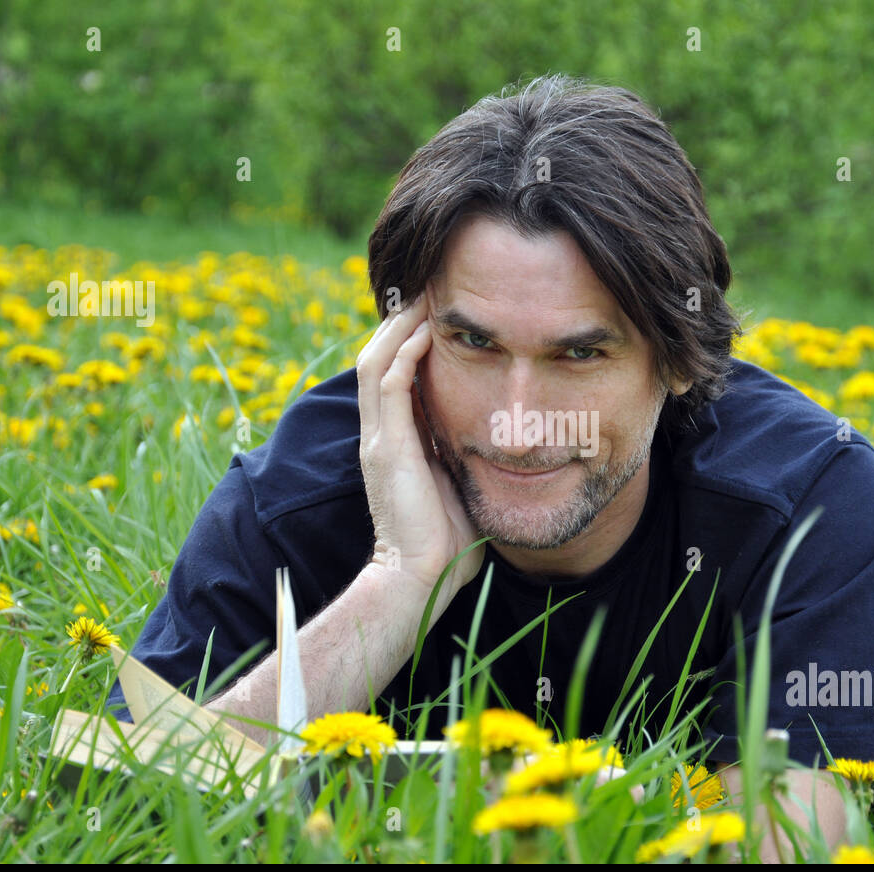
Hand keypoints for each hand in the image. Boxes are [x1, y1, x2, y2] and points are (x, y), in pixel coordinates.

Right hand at [356, 290, 484, 596]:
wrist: (421, 578)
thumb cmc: (447, 540)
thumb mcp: (457, 482)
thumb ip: (463, 453)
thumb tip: (498, 435)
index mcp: (393, 441)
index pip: (392, 375)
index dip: (409, 341)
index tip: (439, 313)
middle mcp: (378, 434)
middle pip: (377, 357)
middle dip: (401, 321)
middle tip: (430, 290)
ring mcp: (377, 438)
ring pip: (376, 360)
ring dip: (401, 326)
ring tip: (427, 297)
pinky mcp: (386, 447)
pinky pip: (389, 383)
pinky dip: (407, 352)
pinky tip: (431, 330)